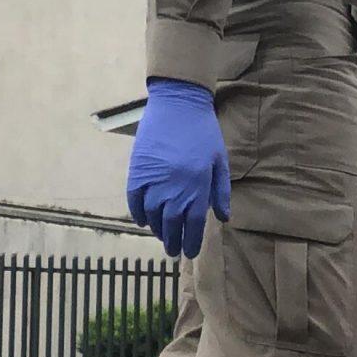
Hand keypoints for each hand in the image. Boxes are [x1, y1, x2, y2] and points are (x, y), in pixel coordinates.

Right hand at [128, 79, 230, 258]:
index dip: (191, 240)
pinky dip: (138, 211)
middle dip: (173, 240)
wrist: (178, 103)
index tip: (190, 252)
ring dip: (156, 228)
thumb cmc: (204, 132)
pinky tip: (143, 221)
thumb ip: (220, 191)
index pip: (193, 222)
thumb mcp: (220, 162)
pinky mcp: (138, 167)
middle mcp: (174, 185)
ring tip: (161, 237)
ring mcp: (154, 177)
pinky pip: (134, 197)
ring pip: (152, 212)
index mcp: (198, 185)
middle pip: (171, 221)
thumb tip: (222, 217)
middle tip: (173, 252)